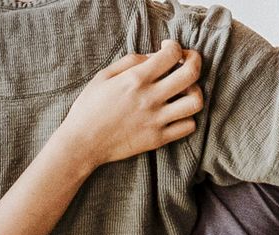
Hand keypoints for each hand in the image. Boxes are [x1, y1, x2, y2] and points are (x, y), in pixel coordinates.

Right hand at [52, 40, 203, 166]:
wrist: (83, 143)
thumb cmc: (89, 107)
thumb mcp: (104, 76)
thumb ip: (131, 62)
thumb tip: (154, 56)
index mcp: (135, 79)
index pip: (172, 54)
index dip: (175, 46)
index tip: (168, 48)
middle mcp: (150, 98)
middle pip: (191, 74)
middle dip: (195, 61)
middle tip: (188, 61)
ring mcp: (156, 120)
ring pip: (196, 102)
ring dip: (195, 91)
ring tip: (184, 90)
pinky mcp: (159, 139)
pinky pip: (188, 126)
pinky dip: (188, 117)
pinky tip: (177, 112)